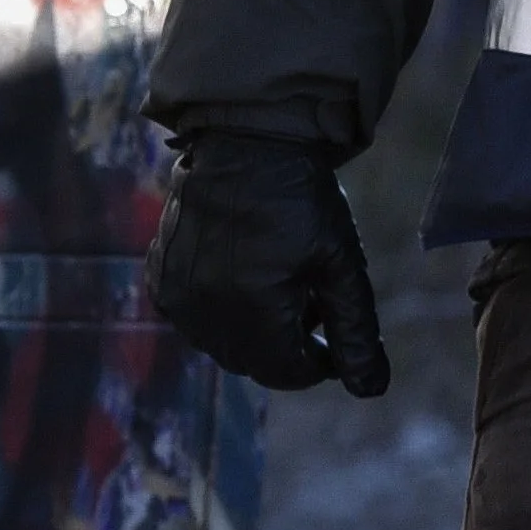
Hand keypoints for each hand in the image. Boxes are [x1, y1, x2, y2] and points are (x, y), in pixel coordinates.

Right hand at [153, 135, 389, 396]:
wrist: (244, 139)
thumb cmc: (300, 199)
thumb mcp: (340, 263)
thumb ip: (356, 331)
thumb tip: (371, 390)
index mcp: (252, 313)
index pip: (288, 372)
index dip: (319, 362)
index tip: (336, 334)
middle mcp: (204, 314)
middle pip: (254, 362)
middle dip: (288, 346)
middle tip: (313, 304)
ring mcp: (175, 297)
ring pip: (222, 343)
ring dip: (254, 331)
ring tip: (282, 283)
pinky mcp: (159, 278)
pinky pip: (194, 318)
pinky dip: (221, 310)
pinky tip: (245, 272)